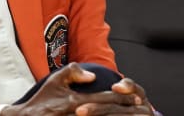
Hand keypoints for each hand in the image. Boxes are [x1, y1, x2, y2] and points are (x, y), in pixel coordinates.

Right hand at [1, 63, 151, 115]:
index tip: (136, 97)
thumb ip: (74, 72)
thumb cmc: (42, 100)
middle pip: (107, 113)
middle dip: (125, 111)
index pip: (103, 99)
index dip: (121, 98)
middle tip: (141, 109)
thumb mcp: (55, 80)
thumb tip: (92, 76)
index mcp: (74, 102)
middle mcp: (76, 115)